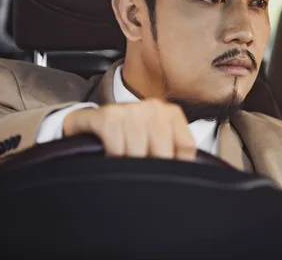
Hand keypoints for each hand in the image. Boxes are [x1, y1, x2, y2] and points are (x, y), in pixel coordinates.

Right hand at [62, 99, 195, 160]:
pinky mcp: (107, 116)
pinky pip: (117, 149)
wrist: (91, 122)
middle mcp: (153, 107)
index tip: (165, 174)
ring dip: (129, 166)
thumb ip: (175, 150)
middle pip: (163, 153)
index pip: (186, 147)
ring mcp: (129, 110)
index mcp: (170, 112)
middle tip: (141, 172)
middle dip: (151, 169)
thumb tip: (190, 173)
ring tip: (125, 162)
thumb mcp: (156, 138)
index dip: (176, 166)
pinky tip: (110, 156)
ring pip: (138, 153)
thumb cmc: (128, 134)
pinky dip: (113, 159)